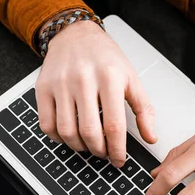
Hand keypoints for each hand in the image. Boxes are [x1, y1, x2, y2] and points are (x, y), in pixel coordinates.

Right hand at [36, 18, 155, 167]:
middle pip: (89, 131)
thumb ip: (144, 110)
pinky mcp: (43, 88)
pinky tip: (70, 136)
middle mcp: (83, 80)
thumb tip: (150, 138)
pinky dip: (59, 138)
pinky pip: (47, 124)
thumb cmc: (106, 59)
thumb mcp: (132, 79)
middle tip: (104, 153)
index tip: (119, 160)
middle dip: (99, 151)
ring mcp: (61, 84)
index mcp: (110, 78)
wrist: (76, 35)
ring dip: (79, 147)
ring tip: (89, 146)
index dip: (117, 150)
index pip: (114, 125)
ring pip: (67, 131)